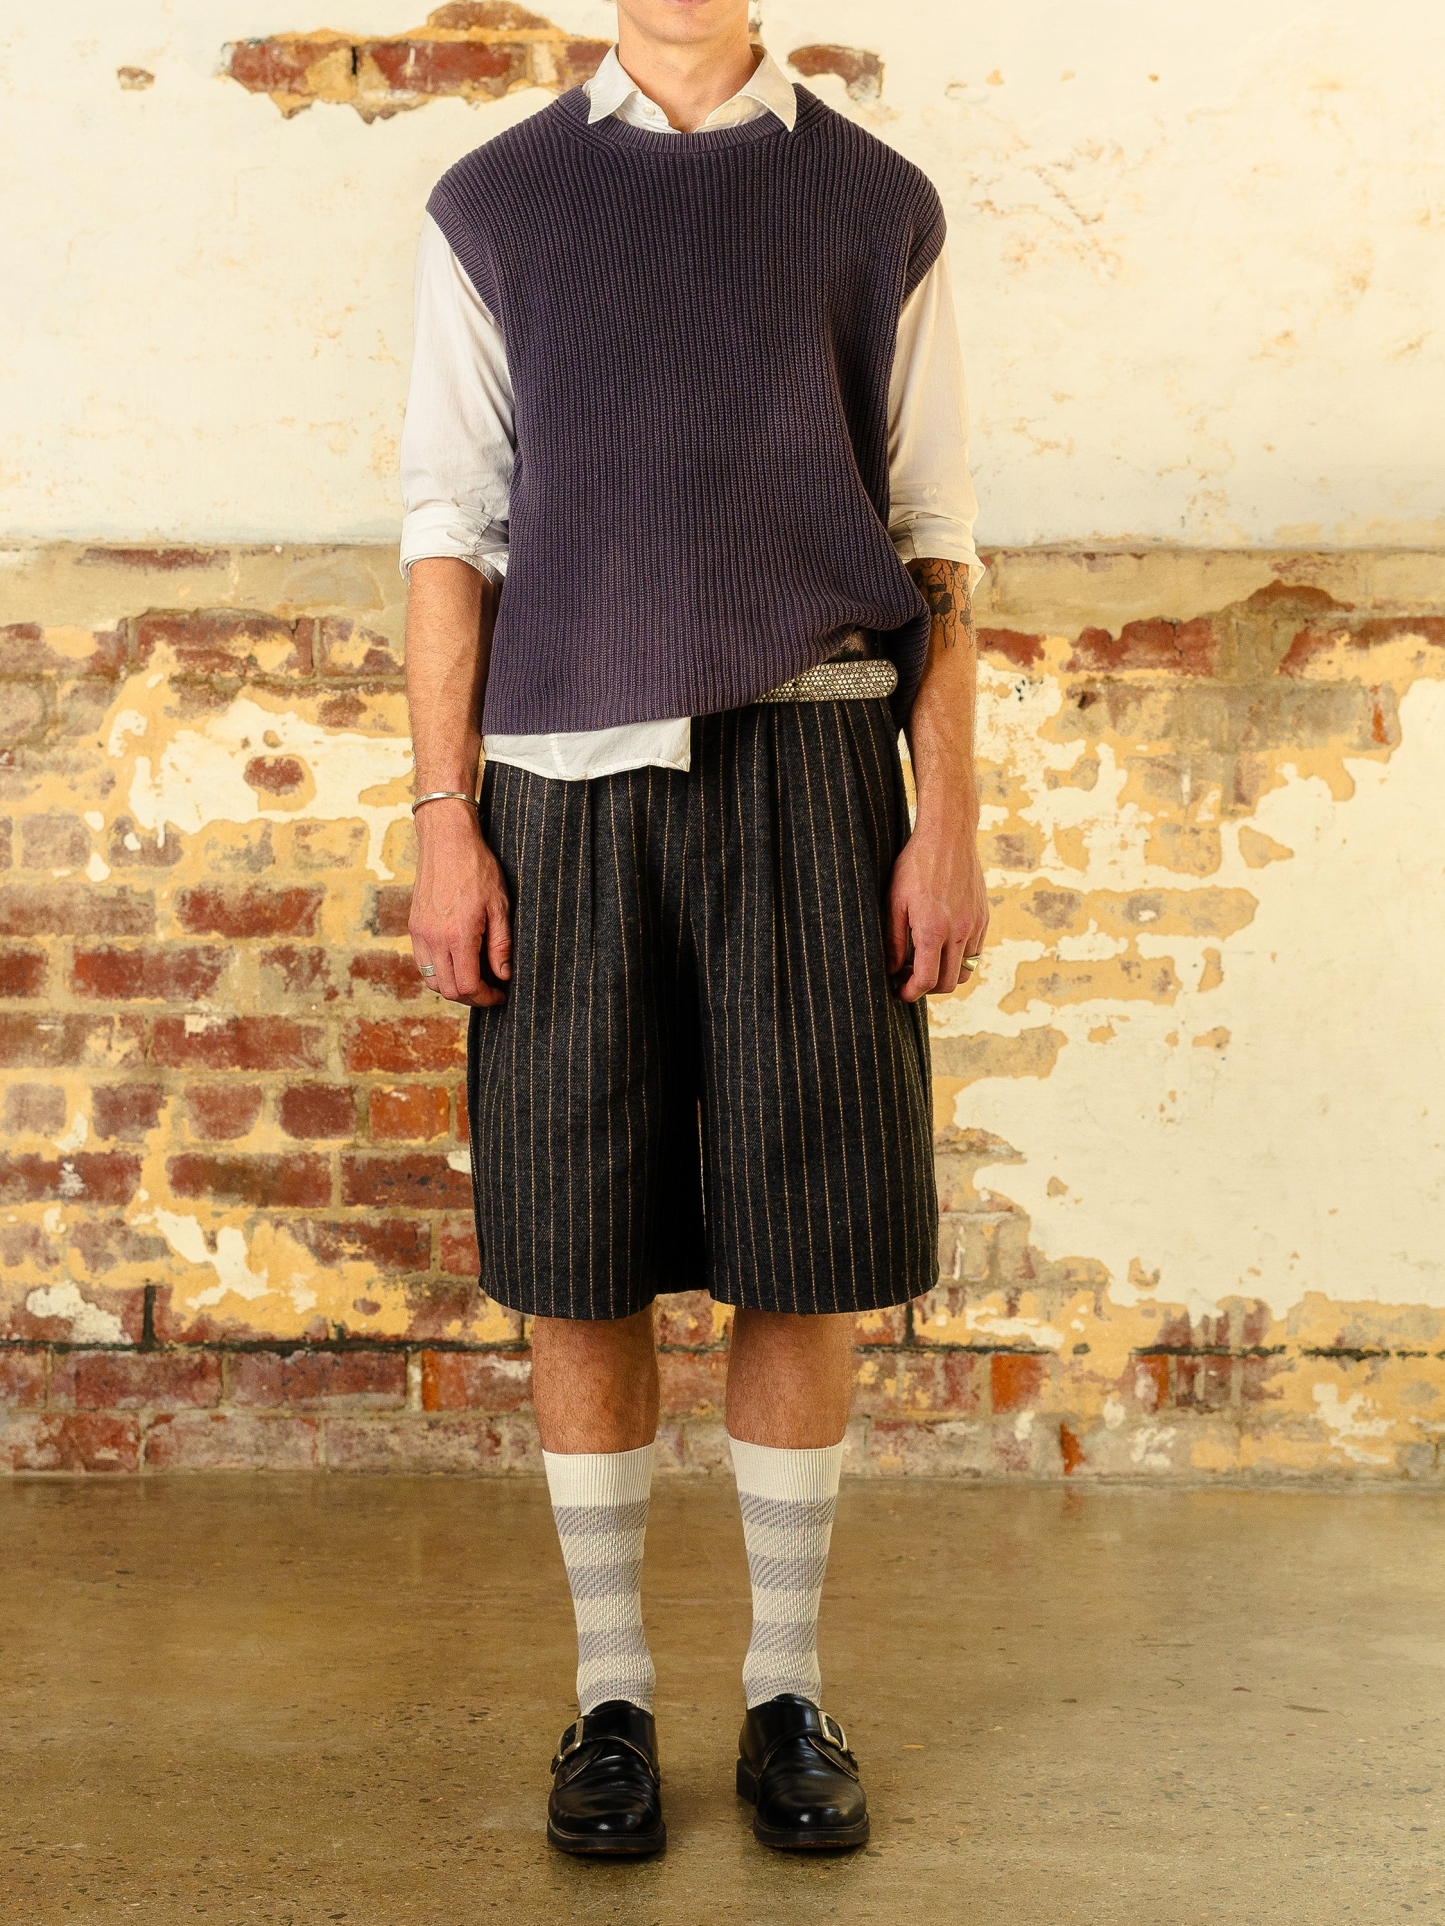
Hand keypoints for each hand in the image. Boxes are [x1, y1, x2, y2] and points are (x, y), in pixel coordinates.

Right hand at [408, 803, 511, 1006]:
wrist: (446, 840)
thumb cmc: (477, 868)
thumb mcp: (499, 905)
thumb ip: (501, 944)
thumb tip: (503, 975)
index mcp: (458, 935)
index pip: (468, 986)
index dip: (486, 998)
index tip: (501, 994)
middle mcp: (434, 938)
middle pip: (448, 990)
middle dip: (471, 997)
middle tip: (490, 990)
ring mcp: (420, 933)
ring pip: (432, 980)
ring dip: (453, 987)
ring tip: (474, 978)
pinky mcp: (414, 926)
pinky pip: (422, 962)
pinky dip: (439, 971)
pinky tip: (458, 962)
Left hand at [885, 823, 988, 1002]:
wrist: (948, 837)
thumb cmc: (914, 866)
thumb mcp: (894, 902)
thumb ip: (894, 940)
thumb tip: (893, 970)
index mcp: (933, 930)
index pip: (927, 981)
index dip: (910, 993)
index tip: (899, 992)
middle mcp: (958, 932)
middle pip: (947, 983)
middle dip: (926, 988)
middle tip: (907, 976)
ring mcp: (974, 926)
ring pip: (964, 970)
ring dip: (944, 974)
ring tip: (924, 961)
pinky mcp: (983, 918)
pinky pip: (974, 952)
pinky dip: (958, 958)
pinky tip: (940, 943)